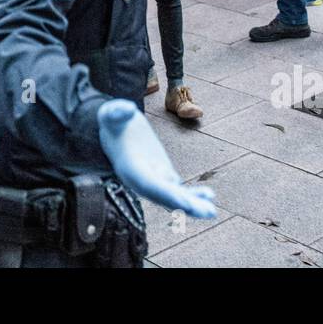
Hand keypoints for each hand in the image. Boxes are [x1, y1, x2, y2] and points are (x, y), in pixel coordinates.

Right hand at [97, 99, 215, 217]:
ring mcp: (154, 179)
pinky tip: (209, 195)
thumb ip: (117, 112)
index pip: (149, 184)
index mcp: (130, 168)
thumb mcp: (111, 113)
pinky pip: (178, 189)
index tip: (184, 203)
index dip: (166, 194)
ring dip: (193, 205)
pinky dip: (193, 195)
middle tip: (207, 212)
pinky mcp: (163, 174)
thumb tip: (126, 110)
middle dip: (185, 205)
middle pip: (165, 197)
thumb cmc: (113, 121)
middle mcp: (141, 180)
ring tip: (211, 212)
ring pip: (173, 197)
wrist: (116, 129)